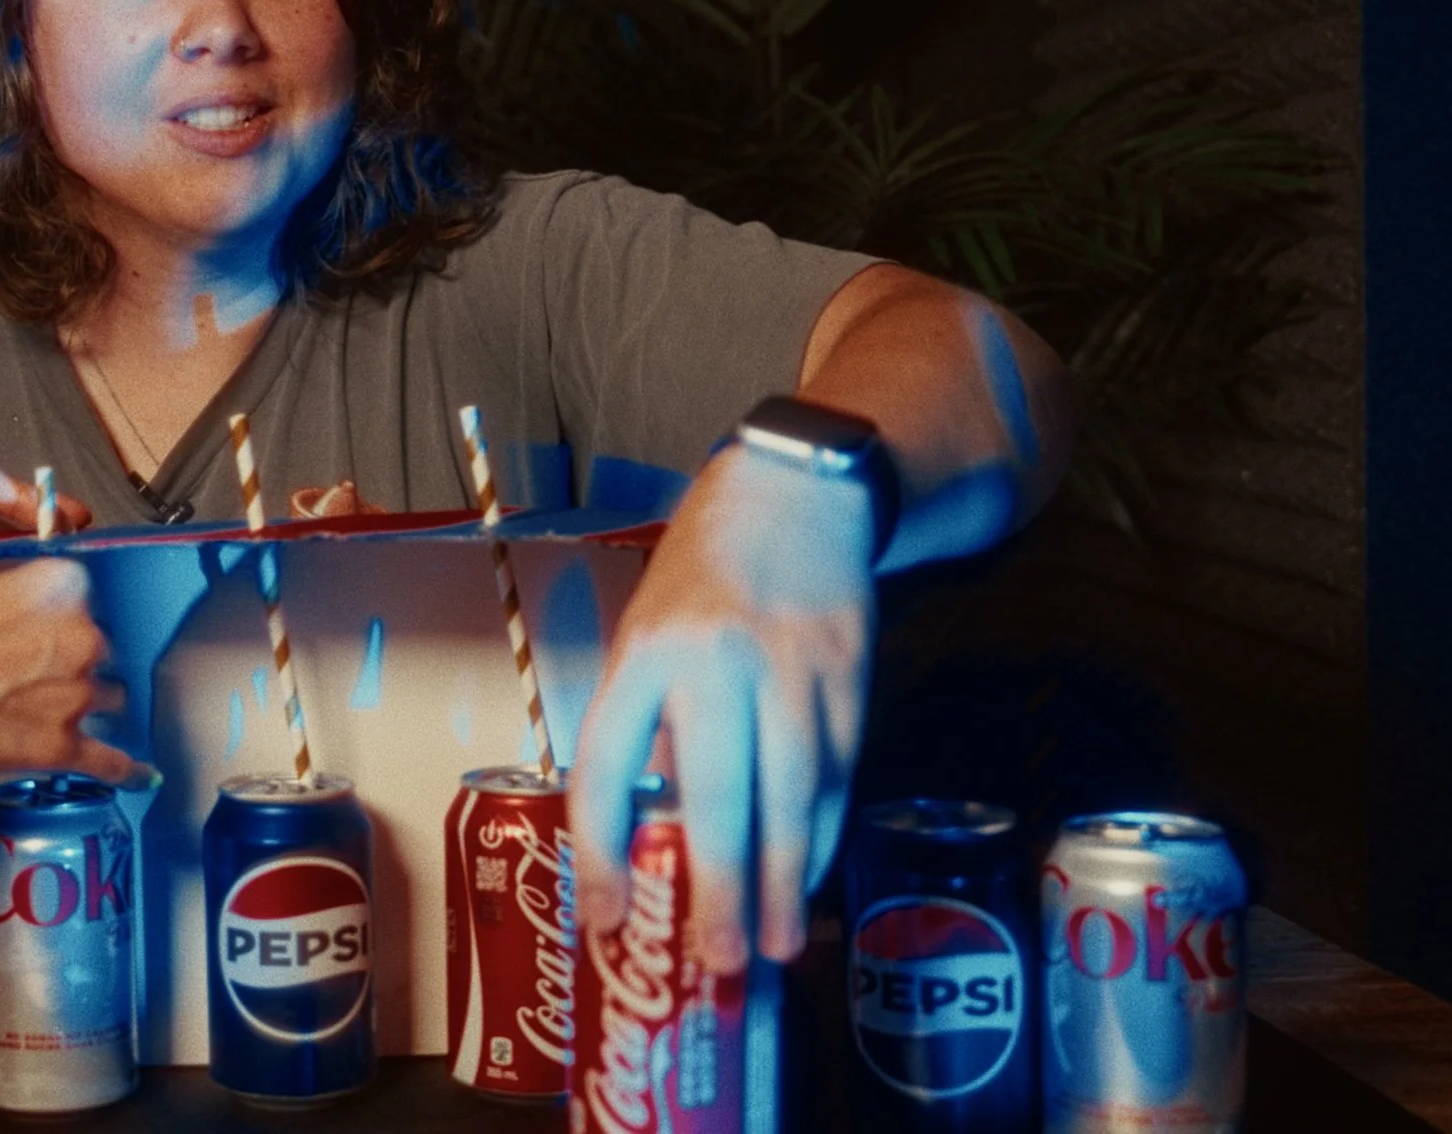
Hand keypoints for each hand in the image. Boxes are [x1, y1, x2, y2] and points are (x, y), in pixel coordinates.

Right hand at [0, 559, 137, 782]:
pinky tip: (139, 772)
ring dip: (84, 706)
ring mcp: (77, 693)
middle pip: (99, 652)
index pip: (86, 603)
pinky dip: (126, 767)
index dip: (61, 624)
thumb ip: (20, 599)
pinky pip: (110, 760)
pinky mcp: (61, 746)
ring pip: (106, 699)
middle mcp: (81, 635)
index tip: (45, 636)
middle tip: (31, 677)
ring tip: (50, 715)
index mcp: (62, 586)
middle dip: (73, 665)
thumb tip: (32, 618)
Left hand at [569, 445, 874, 974]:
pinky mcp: (850, 679)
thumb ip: (646, 720)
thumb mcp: (647, 629)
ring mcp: (792, 672)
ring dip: (789, 878)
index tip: (603, 916)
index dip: (602, 846)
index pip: (611, 762)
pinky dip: (823, 833)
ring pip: (792, 795)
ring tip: (779, 944)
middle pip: (718, 793)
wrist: (798, 495)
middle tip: (719, 956)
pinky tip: (811, 876)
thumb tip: (644, 832)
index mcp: (645, 651)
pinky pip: (836, 775)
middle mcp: (716, 663)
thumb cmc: (703, 577)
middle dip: (721, 885)